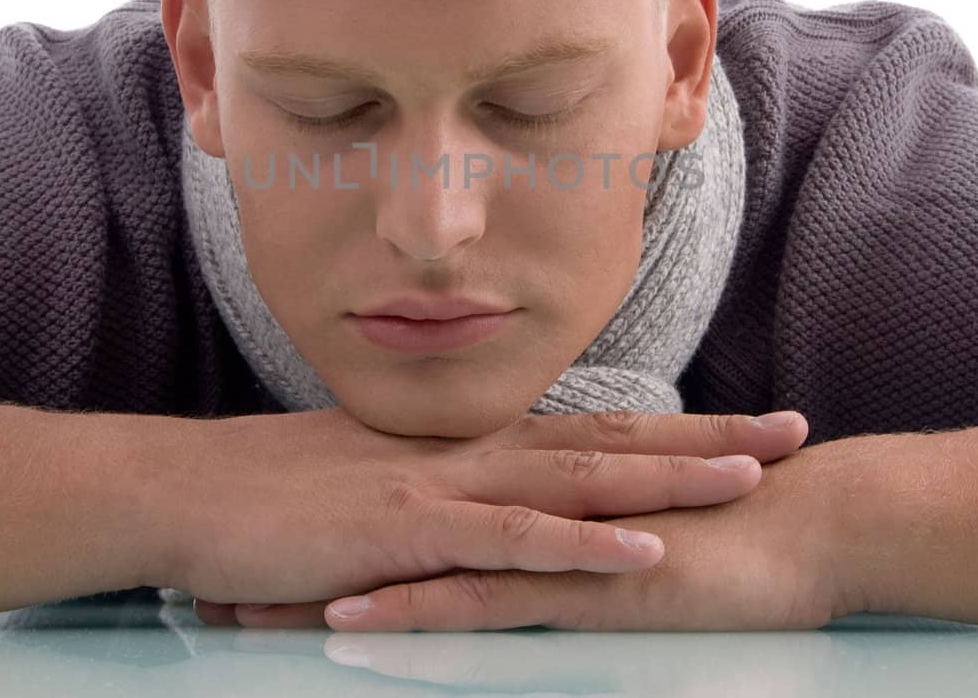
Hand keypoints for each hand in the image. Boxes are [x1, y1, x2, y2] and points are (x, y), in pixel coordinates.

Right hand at [145, 405, 807, 612]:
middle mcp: (469, 453)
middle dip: (706, 438)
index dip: (669, 427)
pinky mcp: (410, 533)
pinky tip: (644, 550)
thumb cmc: (267, 497)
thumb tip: (479, 510)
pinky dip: (583, 545)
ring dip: (668, 479)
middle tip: (794, 430)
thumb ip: (432, 496)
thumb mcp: (369, 488)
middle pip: (608, 438)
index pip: (586, 429)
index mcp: (464, 445)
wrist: (183, 493)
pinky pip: (513, 541)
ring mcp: (443, 489)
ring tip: (754, 479)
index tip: (742, 425)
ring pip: (578, 479)